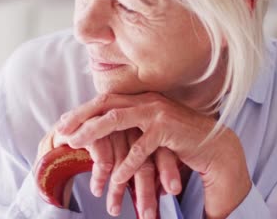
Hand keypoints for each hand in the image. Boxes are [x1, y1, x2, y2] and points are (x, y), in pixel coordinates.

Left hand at [56, 92, 251, 218]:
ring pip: (117, 119)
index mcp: (141, 99)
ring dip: (93, 132)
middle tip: (61, 131)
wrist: (215, 144)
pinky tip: (115, 177)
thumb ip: (131, 126)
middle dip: (80, 117)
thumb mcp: (151, 129)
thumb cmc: (179, 139)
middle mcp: (146, 101)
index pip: (105, 99)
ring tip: (75, 144)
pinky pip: (141, 148)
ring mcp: (157, 113)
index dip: (82, 110)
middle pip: (105, 103)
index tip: (63, 122)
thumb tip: (104, 133)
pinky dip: (126, 163)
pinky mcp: (168, 130)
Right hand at [85, 128, 180, 217]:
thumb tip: (163, 192)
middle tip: (147, 216)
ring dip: (118, 192)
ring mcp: (115, 132)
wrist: (83, 118)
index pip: (163, 153)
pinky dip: (100, 177)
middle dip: (146, 192)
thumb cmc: (112, 136)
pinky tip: (98, 190)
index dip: (168, 171)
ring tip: (114, 211)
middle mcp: (134, 130)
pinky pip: (102, 160)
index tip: (174, 191)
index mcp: (149, 129)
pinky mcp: (96, 133)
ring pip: (122, 165)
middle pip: (144, 164)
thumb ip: (146, 165)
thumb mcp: (133, 147)